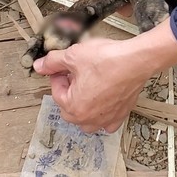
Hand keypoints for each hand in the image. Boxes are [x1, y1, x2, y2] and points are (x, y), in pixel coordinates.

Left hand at [33, 38, 150, 132]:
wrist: (135, 60)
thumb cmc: (108, 60)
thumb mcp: (73, 56)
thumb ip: (53, 62)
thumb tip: (40, 66)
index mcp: (74, 107)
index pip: (56, 93)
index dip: (58, 76)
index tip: (63, 67)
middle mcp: (90, 118)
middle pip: (69, 108)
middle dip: (69, 92)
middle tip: (75, 74)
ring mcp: (106, 118)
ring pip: (86, 120)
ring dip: (83, 107)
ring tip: (87, 87)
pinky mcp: (121, 114)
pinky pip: (107, 122)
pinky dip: (103, 114)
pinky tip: (103, 101)